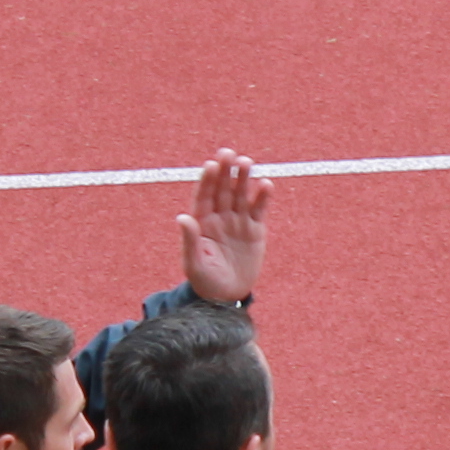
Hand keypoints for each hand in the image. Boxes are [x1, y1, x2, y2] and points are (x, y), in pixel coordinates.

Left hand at [177, 151, 270, 303]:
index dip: (207, 180)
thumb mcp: (194, 264)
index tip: (211, 165)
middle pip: (223, 189)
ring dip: (243, 178)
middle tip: (228, 153)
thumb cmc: (205, 281)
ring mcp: (238, 221)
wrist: (227, 296)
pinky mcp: (255, 230)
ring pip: (241, 194)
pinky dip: (263, 197)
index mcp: (201, 222)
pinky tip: (266, 184)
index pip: (203, 196)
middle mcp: (219, 217)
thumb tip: (183, 217)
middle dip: (225, 171)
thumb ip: (190, 240)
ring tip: (246, 162)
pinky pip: (259, 210)